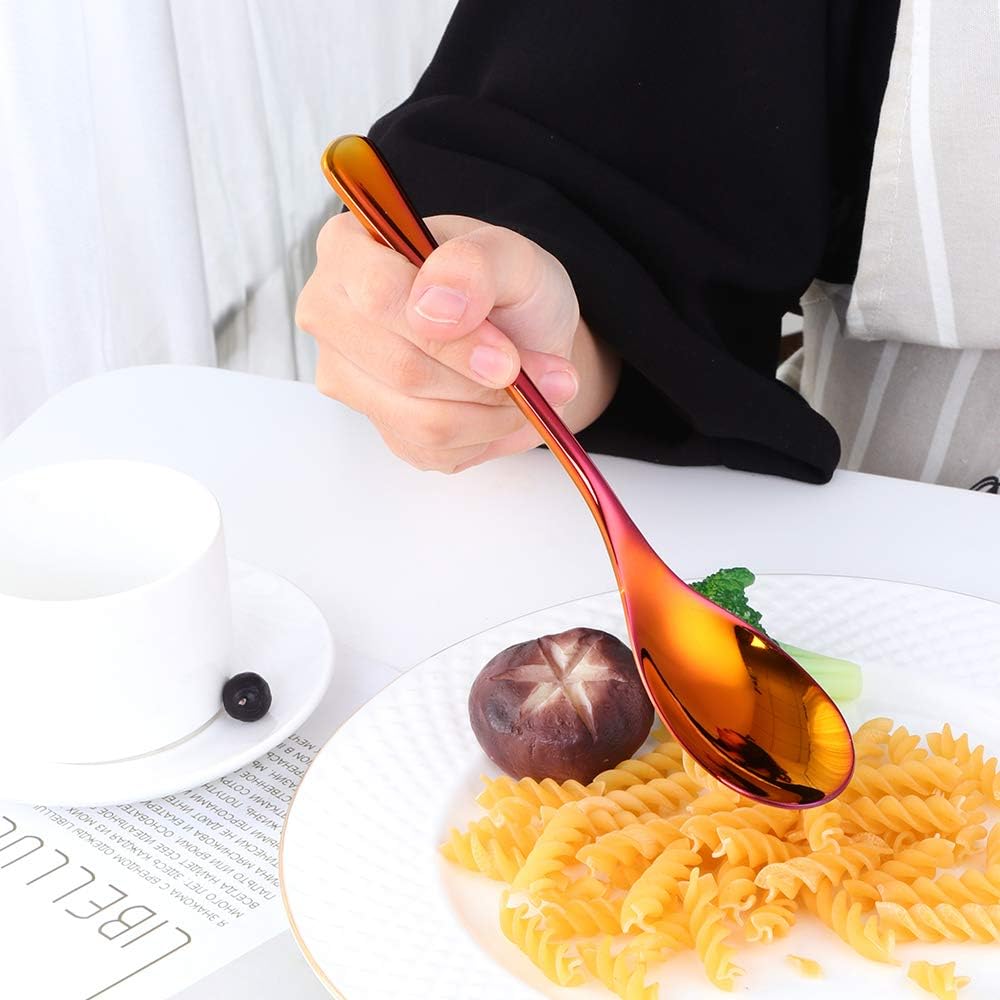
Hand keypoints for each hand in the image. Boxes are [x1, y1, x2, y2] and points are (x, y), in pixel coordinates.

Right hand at [296, 213, 619, 471]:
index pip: (379, 295)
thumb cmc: (506, 287)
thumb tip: (434, 305)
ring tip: (528, 388)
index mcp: (349, 248)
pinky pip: (433, 448)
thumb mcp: (512, 255)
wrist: (525, 339)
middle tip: (526, 372)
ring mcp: (348, 377)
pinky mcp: (379, 426)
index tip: (506, 356)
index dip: (451, 337)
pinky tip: (500, 406)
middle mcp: (331, 314)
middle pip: (401, 369)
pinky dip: (485, 433)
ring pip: (420, 419)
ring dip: (491, 412)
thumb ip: (474, 264)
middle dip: (479, 380)